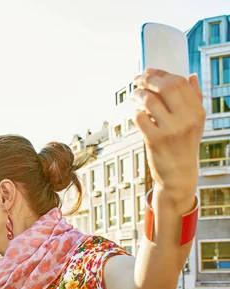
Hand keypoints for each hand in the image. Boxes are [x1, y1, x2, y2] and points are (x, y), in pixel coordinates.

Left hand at [132, 69, 204, 199]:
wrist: (178, 175)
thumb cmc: (185, 146)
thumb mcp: (196, 123)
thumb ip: (194, 99)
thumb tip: (190, 76)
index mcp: (197, 111)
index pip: (179, 82)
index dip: (161, 73)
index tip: (149, 71)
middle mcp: (186, 119)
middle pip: (165, 87)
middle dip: (147, 79)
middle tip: (137, 78)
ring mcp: (170, 129)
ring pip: (149, 100)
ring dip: (138, 94)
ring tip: (134, 95)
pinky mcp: (154, 140)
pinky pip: (140, 118)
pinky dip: (136, 112)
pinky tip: (137, 113)